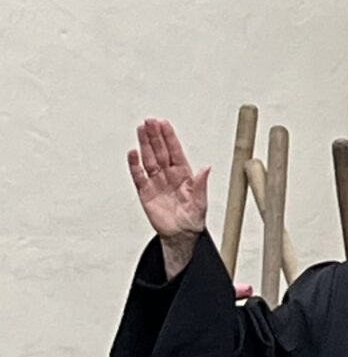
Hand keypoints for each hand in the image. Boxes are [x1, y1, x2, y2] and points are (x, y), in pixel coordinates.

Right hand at [128, 119, 209, 277]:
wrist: (181, 235)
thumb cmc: (193, 218)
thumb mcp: (201, 202)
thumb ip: (201, 185)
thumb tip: (206, 168)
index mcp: (184, 174)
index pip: (175, 151)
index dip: (169, 137)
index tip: (163, 123)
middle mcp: (169, 175)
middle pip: (160, 151)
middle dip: (154, 136)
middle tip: (149, 121)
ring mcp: (156, 182)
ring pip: (148, 159)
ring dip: (144, 145)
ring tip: (140, 130)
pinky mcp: (145, 192)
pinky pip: (139, 176)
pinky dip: (134, 165)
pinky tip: (132, 153)